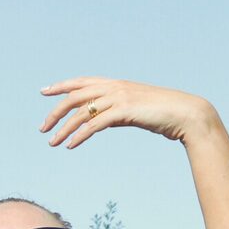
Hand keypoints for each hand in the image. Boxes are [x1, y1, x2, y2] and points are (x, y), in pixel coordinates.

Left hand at [40, 77, 214, 150]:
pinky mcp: (125, 111)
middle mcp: (116, 87)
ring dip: (64, 129)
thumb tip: (96, 121)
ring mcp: (120, 97)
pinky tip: (71, 146)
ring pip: (82, 112)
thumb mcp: (132, 110)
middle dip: (55, 112)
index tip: (44, 91)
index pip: (82, 82)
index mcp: (117, 84)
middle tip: (41, 128)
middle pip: (75, 96)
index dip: (62, 86)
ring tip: (52, 143)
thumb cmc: (161, 113)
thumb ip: (113, 113)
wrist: (186, 114)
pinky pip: (95, 124)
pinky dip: (80, 135)